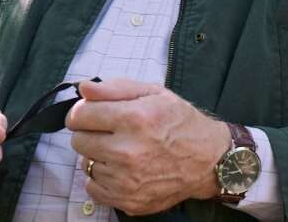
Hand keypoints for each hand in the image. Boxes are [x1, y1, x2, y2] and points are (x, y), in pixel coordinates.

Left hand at [67, 78, 231, 214]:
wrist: (208, 160)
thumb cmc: (181, 123)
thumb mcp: (155, 94)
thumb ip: (116, 88)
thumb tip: (83, 89)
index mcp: (134, 119)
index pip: (80, 115)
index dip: (83, 111)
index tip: (91, 113)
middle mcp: (128, 151)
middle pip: (78, 141)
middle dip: (90, 133)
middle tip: (111, 132)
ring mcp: (127, 180)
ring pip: (86, 164)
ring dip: (99, 156)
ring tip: (122, 150)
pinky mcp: (128, 200)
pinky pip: (92, 188)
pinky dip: (103, 178)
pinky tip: (121, 169)